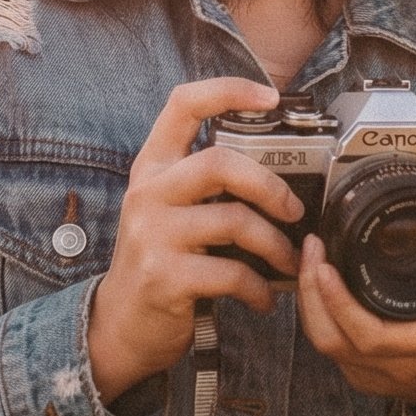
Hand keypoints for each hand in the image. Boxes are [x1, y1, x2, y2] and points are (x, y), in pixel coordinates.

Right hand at [86, 77, 297, 401]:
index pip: (183, 105)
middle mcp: (148, 193)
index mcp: (153, 167)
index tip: (271, 96)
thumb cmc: (159, 260)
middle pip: (220, 162)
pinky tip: (265, 298)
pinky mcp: (164, 277)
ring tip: (286, 263)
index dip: (228, 90)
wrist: (121, 324)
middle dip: (270, 186)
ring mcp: (152, 234)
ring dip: (274, 246)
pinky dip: (260, 288)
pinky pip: (232, 273)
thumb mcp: (170, 210)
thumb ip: (206, 184)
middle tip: (294, 211)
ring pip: (234, 221)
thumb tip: (278, 172)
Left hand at [296, 207, 415, 415]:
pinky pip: (332, 350)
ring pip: (326, 346)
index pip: (370, 335)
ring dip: (311, 304)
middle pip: (333, 340)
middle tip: (313, 250)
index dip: (340, 303)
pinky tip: (321, 288)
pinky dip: (319, 318)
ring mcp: (379, 376)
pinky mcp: (368, 378)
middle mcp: (399, 365)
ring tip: (312, 261)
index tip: (326, 266)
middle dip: (312, 294)